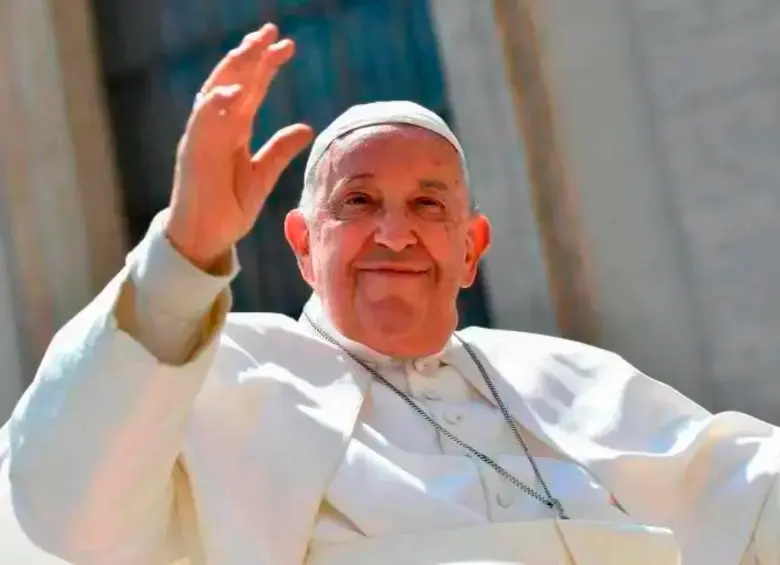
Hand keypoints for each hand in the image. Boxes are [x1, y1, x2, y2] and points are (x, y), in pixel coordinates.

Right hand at [165, 23, 313, 270]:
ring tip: (252, 47)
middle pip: (233, 82)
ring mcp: (202, 138)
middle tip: (271, 31)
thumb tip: (306, 128)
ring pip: (216, 94)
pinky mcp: (193, 155)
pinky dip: (216, 105)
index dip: (266, 65)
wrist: (205, 237)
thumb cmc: (228, 206)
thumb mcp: (262, 176)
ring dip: (233, 69)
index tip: (286, 45)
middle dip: (250, 55)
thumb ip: (280, 151)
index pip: (251, 88)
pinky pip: (203, 125)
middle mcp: (216, 128)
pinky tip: (233, 89)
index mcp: (233, 131)